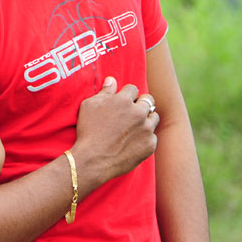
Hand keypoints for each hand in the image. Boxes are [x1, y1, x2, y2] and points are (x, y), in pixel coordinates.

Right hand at [69, 77, 158, 193]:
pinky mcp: (150, 145)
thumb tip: (112, 80)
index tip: (121, 103)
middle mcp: (139, 112)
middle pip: (148, 100)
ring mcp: (146, 129)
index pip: (133, 89)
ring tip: (134, 127)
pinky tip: (133, 142)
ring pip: (154, 117)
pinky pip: (153, 136)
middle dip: (141, 103)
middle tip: (132, 112)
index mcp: (124, 100)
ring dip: (146, 119)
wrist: (93, 161)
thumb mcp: (89, 106)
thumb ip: (104, 92)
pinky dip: (145, 138)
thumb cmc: (88, 131)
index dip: (126, 95)